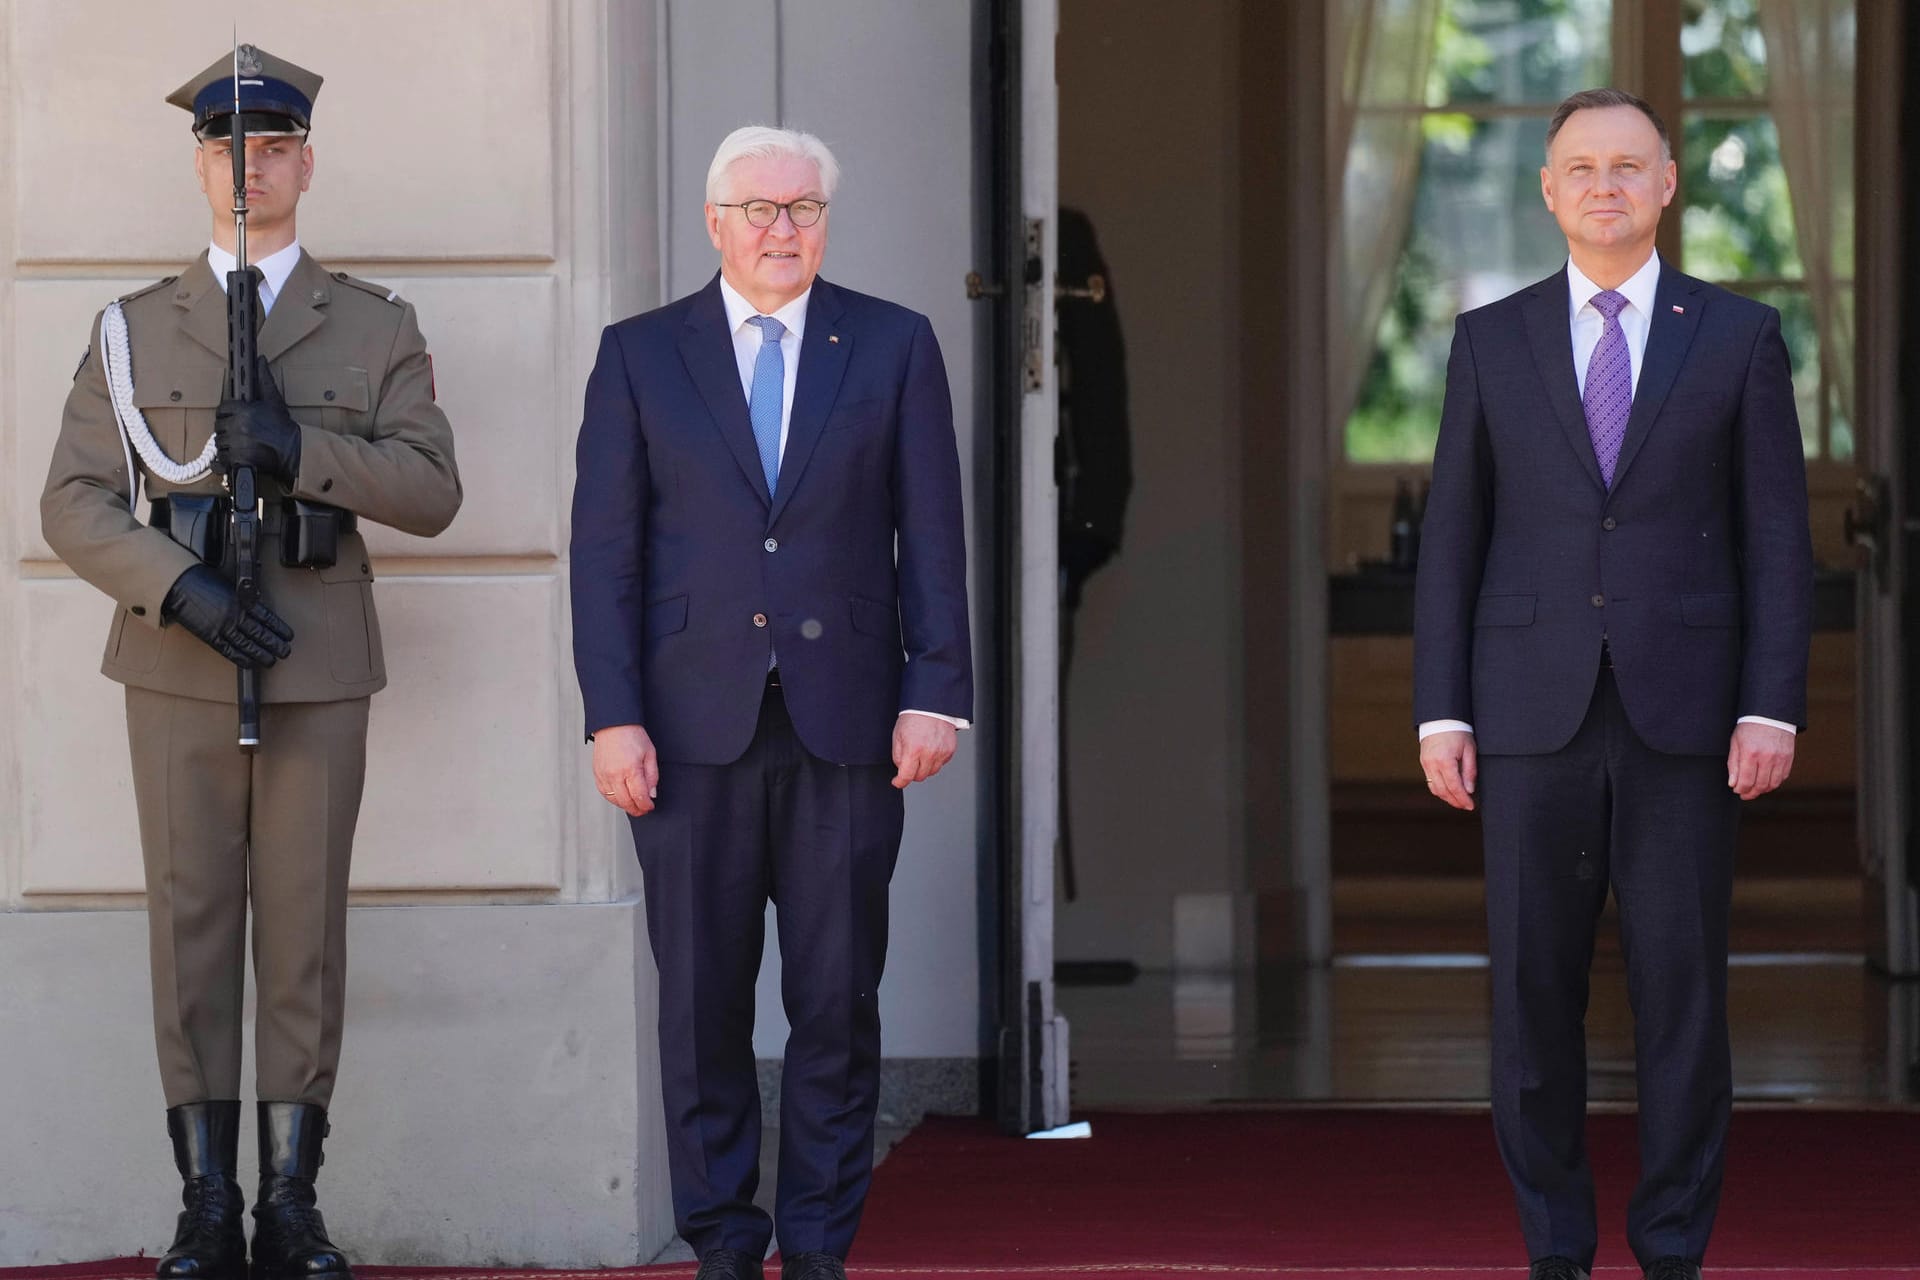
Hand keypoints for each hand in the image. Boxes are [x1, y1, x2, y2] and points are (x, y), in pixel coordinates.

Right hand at [160, 563, 293, 667]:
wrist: (178, 585)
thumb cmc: (202, 580)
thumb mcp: (229, 585)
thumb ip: (242, 597)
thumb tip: (255, 603)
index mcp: (242, 601)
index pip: (266, 617)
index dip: (279, 628)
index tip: (288, 636)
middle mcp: (235, 615)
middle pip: (260, 633)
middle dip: (274, 644)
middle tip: (285, 652)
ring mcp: (222, 627)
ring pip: (247, 644)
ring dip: (261, 654)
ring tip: (272, 661)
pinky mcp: (210, 636)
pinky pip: (228, 650)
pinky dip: (240, 657)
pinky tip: (249, 663)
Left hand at [214, 358, 301, 484]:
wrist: (294, 451)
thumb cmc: (284, 427)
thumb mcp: (274, 401)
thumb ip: (264, 379)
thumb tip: (260, 359)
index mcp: (245, 411)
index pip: (222, 409)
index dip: (226, 413)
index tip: (231, 417)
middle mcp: (239, 427)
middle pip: (218, 426)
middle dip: (226, 429)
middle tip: (236, 432)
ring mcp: (237, 444)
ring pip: (219, 443)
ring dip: (226, 445)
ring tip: (238, 445)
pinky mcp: (238, 460)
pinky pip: (221, 460)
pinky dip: (225, 461)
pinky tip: (234, 458)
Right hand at [593, 723, 659, 816]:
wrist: (613, 724)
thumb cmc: (633, 736)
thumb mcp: (650, 754)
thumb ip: (652, 776)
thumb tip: (651, 794)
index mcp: (631, 769)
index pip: (639, 796)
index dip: (646, 805)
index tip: (650, 806)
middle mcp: (615, 774)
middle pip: (626, 802)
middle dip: (636, 809)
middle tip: (643, 809)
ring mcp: (604, 775)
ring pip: (614, 800)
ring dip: (625, 805)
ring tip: (633, 804)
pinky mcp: (597, 774)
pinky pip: (605, 793)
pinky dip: (613, 798)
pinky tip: (621, 797)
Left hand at [892, 714, 957, 788]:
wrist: (931, 706)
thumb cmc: (914, 718)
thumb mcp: (897, 736)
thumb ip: (897, 756)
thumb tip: (901, 769)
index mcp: (913, 749)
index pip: (906, 776)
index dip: (900, 782)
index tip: (897, 782)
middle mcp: (929, 753)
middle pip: (919, 777)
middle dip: (912, 772)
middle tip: (909, 762)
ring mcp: (941, 752)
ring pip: (931, 772)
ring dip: (924, 768)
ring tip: (921, 754)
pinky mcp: (950, 751)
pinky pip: (941, 764)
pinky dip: (935, 760)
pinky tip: (930, 749)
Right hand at [1419, 730, 1476, 810]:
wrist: (1441, 718)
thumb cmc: (1458, 732)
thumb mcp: (1469, 750)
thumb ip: (1469, 771)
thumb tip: (1469, 790)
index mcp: (1445, 760)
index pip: (1454, 786)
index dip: (1463, 799)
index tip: (1471, 806)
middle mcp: (1432, 764)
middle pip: (1443, 791)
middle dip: (1455, 801)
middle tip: (1466, 806)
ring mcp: (1426, 764)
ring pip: (1435, 789)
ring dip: (1446, 797)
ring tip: (1458, 801)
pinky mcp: (1424, 763)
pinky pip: (1430, 781)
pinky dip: (1439, 789)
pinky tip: (1449, 791)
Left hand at [1727, 722, 1794, 799]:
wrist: (1770, 715)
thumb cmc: (1749, 728)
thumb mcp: (1735, 743)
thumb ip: (1734, 765)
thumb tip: (1733, 784)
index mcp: (1750, 753)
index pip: (1746, 781)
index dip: (1740, 789)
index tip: (1737, 790)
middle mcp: (1767, 758)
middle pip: (1760, 785)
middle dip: (1751, 793)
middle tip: (1745, 794)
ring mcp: (1780, 759)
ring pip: (1772, 784)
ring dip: (1763, 790)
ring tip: (1755, 789)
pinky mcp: (1788, 758)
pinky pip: (1782, 777)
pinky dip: (1774, 783)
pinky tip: (1766, 781)